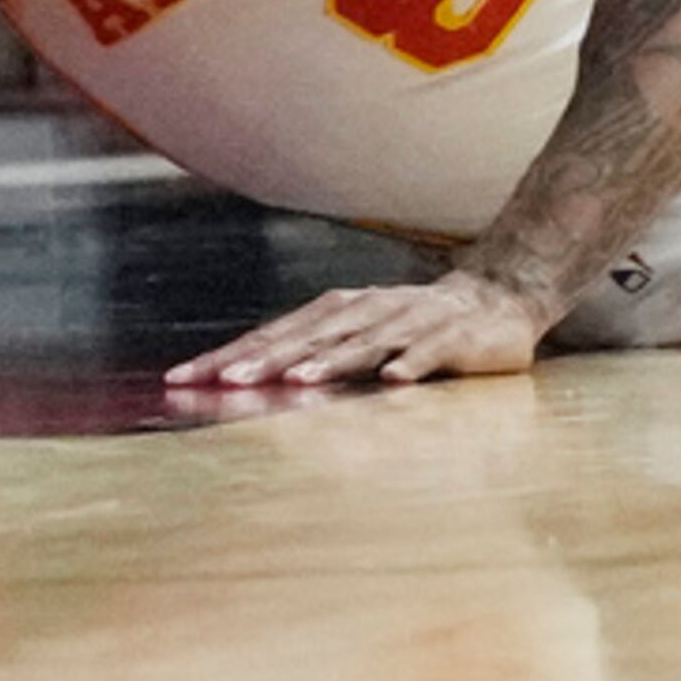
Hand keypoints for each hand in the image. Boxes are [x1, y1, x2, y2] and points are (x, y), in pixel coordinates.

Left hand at [164, 267, 551, 388]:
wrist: (496, 299)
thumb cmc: (412, 325)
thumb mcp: (356, 335)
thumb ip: (310, 355)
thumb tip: (242, 378)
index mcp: (336, 311)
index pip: (272, 334)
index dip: (227, 355)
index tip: (183, 378)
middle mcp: (366, 311)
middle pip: (308, 336)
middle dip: (266, 359)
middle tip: (225, 381)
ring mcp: (410, 322)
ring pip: (364, 342)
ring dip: (332, 362)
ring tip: (298, 382)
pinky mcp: (453, 339)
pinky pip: (430, 353)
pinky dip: (411, 364)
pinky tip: (394, 381)